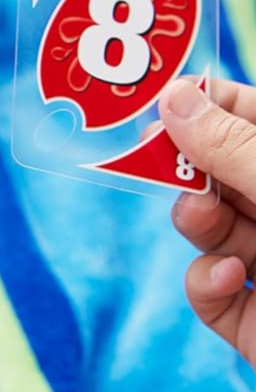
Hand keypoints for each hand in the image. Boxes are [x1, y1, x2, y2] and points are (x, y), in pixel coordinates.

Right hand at [160, 78, 255, 364]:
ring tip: (197, 219)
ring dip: (196, 222)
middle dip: (193, 169)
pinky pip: (213, 292)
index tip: (167, 103)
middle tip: (156, 159)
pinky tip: (228, 278)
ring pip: (215, 232)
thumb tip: (175, 99)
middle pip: (229, 176)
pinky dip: (207, 282)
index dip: (215, 107)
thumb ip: (237, 149)